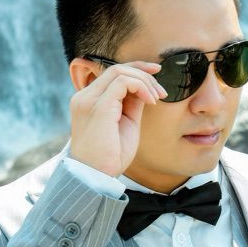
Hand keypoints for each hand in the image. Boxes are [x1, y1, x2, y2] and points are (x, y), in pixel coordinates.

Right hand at [69, 61, 167, 176]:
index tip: (156, 75)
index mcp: (89, 101)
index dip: (136, 69)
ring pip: (119, 71)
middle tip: (162, 91)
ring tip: (157, 98)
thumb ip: (131, 104)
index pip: (112, 74)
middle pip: (116, 69)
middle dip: (144, 73)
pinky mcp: (99, 107)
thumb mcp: (126, 124)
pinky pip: (122, 82)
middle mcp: (85, 97)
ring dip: (145, 81)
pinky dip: (141, 87)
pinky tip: (151, 101)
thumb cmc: (110, 157)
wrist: (96, 177)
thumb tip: (145, 89)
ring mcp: (89, 100)